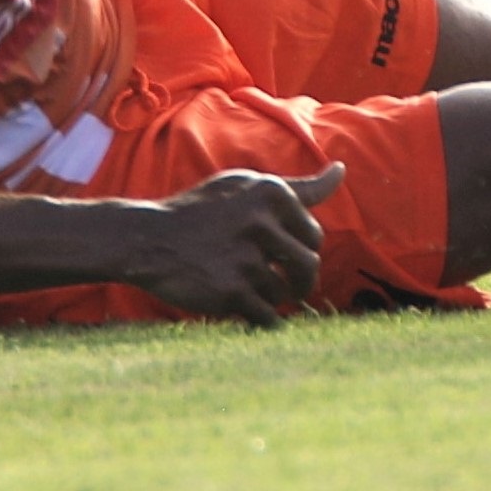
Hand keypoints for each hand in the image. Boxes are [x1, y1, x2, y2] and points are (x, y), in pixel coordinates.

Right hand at [128, 162, 343, 324]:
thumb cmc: (204, 211)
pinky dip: (262, 320)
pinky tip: (245, 308)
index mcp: (271, 193)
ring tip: (248, 288)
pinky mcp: (231, 291)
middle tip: (286, 286)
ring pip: (284, 293)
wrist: (149, 239)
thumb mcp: (247, 187)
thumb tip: (342, 170)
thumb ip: (298, 187)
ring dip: (272, 298)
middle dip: (301, 281)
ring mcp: (246, 258)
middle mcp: (261, 222)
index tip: (282, 256)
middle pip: (308, 266)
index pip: (314, 235)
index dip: (301, 251)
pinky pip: (267, 316)